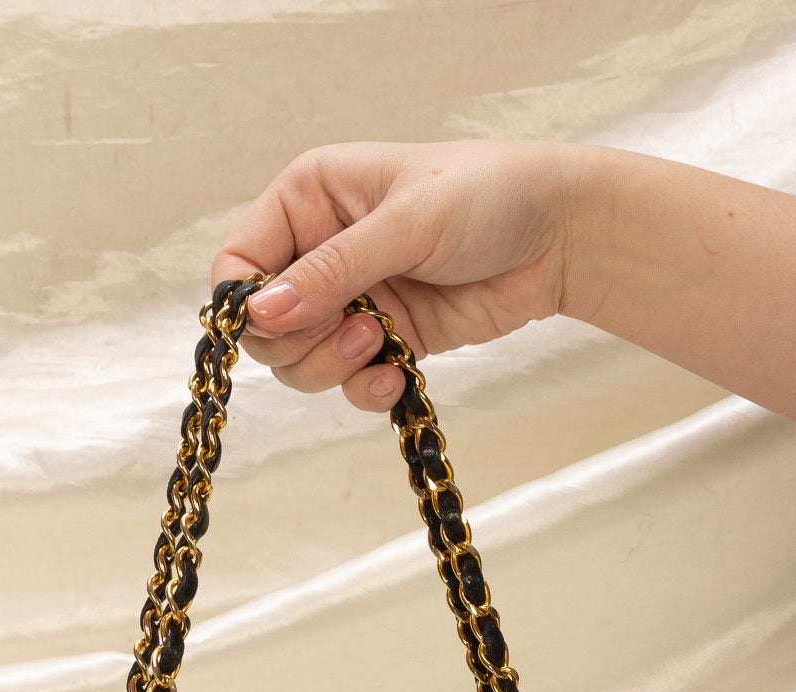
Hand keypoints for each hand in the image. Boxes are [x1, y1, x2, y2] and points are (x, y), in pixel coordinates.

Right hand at [210, 140, 582, 410]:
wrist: (558, 236)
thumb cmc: (486, 198)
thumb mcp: (405, 224)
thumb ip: (331, 271)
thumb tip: (261, 312)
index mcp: (308, 199)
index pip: (237, 261)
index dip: (246, 302)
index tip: (282, 323)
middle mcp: (318, 250)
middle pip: (263, 325)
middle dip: (300, 342)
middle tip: (356, 330)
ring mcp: (350, 300)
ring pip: (299, 362)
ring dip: (333, 367)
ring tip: (382, 342)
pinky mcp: (383, 341)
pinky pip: (346, 384)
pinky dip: (365, 389)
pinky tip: (397, 376)